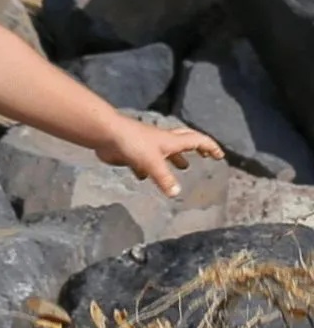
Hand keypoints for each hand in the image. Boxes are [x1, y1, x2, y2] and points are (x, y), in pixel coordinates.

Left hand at [94, 118, 224, 197]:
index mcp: (171, 141)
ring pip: (165, 152)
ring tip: (183, 167)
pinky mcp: (132, 152)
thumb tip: (176, 193)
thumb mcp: (153, 163)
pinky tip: (146, 177)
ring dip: (175, 158)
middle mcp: (162, 141)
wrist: (107, 134)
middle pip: (184, 142)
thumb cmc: (133, 144)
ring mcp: (147, 145)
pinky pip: (145, 161)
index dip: (210, 147)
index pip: (197, 140)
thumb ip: (164, 178)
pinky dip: (149, 168)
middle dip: (196, 148)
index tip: (219, 155)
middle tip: (204, 156)